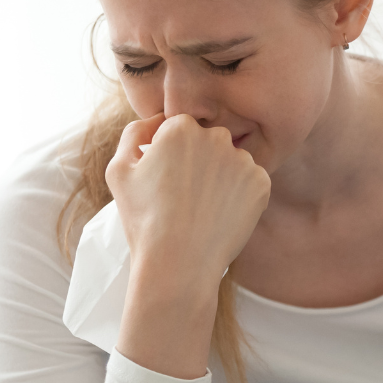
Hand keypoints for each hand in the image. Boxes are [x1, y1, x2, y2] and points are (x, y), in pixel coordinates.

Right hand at [107, 113, 269, 378]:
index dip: (173, 153)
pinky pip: (252, 181)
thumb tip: (156, 120)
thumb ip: (135, 134)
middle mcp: (216, 137)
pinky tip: (222, 214)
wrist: (179, 262)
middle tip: (186, 195)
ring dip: (222, 176)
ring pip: (233, 160)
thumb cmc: (144, 219)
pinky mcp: (262, 183)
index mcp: (180, 128)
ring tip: (204, 207)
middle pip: (210, 141)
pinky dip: (241, 195)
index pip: (181, 128)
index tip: (168, 178)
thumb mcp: (119, 171)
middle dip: (201, 160)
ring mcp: (243, 160)